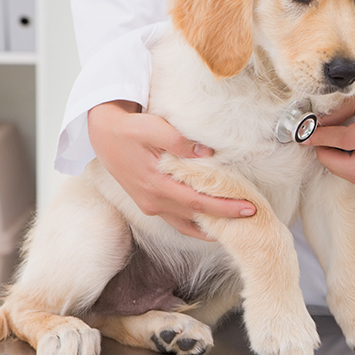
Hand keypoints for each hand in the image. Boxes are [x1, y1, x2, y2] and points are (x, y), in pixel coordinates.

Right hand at [87, 100, 255, 240]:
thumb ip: (179, 141)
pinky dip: (194, 224)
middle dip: (225, 219)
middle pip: (196, 216)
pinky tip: (209, 224)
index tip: (249, 208)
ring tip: (235, 226)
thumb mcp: (152, 127)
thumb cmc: (129, 129)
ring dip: (210, 226)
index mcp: (155, 184)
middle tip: (252, 217)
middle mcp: (153, 200)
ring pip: (185, 223)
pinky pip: (176, 219)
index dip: (224, 207)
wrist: (103, 134)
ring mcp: (150, 204)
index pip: (198, 202)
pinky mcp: (148, 202)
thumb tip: (207, 153)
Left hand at [306, 67, 354, 184]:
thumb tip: (319, 120)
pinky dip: (351, 166)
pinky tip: (342, 151)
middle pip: (353, 169)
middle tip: (314, 145)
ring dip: (338, 167)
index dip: (322, 138)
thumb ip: (347, 106)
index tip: (305, 133)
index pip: (348, 140)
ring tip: (327, 149)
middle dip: (327, 160)